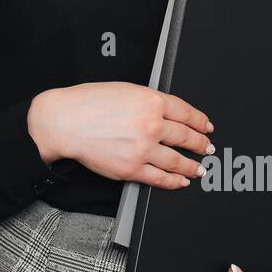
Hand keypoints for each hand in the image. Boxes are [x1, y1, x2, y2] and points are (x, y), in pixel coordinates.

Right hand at [27, 82, 213, 188]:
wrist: (64, 122)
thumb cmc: (86, 103)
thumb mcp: (124, 90)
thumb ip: (147, 101)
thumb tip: (164, 112)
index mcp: (151, 101)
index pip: (186, 113)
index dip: (200, 121)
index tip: (206, 126)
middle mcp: (152, 124)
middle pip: (186, 137)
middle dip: (200, 144)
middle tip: (207, 147)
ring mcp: (144, 148)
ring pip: (178, 161)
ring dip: (192, 166)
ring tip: (200, 168)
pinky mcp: (132, 169)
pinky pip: (160, 178)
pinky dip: (174, 181)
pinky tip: (181, 181)